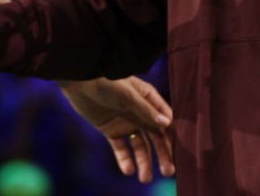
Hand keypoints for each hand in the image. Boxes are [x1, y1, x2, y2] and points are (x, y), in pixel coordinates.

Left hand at [59, 77, 174, 181]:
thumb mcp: (127, 94)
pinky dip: (124, 159)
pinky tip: (128, 170)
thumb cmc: (106, 80)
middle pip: (156, 136)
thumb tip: (167, 124)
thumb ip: (146, 110)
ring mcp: (126, 122)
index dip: (173, 136)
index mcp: (148, 99)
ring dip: (144, 161)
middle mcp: (140, 112)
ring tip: (145, 178)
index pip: (166, 120)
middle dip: (163, 153)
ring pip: (140, 145)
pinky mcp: (112, 130)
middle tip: (169, 171)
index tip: (181, 152)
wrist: (78, 81)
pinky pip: (121, 148)